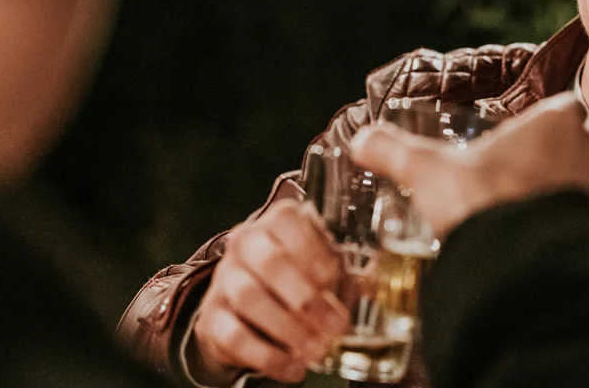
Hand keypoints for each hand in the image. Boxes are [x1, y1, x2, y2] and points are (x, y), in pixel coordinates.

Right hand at [184, 200, 348, 384]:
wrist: (243, 308)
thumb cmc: (295, 278)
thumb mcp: (321, 268)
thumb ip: (348, 273)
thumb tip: (376, 283)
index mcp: (275, 223)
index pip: (286, 221)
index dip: (310, 248)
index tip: (332, 277)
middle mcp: (245, 244)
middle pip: (269, 262)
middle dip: (306, 297)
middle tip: (336, 326)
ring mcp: (224, 280)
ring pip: (249, 297)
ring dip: (289, 328)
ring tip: (318, 350)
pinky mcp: (212, 318)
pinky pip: (234, 336)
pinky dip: (268, 356)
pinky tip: (295, 368)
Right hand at [349, 93, 588, 239]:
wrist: (523, 268)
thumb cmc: (484, 203)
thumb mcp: (427, 172)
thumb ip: (394, 152)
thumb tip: (362, 140)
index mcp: (554, 123)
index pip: (563, 109)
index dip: (544, 123)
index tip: (522, 139)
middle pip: (576, 148)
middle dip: (551, 162)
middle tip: (515, 181)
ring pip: (587, 188)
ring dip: (563, 199)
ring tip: (525, 217)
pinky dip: (571, 233)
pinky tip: (540, 247)